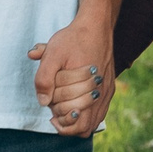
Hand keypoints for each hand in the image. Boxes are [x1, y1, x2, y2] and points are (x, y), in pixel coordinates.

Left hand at [28, 18, 113, 136]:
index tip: (50, 108)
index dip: (59, 117)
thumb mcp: (53, 53)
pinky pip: (99, 115)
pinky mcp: (109, 90)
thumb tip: (43, 102)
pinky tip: (74, 105)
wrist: (96, 26)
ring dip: (76, 121)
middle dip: (65, 119)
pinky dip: (85, 116)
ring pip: (93, 124)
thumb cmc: (73, 39)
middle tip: (54, 106)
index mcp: (89, 86)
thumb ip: (43, 78)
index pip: (75, 118)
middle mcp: (102, 93)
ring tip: (62, 110)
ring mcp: (107, 93)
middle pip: (84, 126)